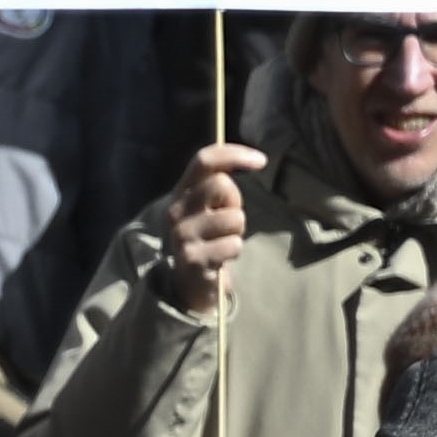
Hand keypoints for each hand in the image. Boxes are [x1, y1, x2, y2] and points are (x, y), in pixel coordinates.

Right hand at [151, 142, 266, 315]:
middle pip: (220, 185)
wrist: (191, 282)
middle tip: (228, 219)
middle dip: (235, 201)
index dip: (234, 154)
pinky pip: (233, 245)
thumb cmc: (209, 237)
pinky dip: (234, 251)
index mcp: (180, 192)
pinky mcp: (192, 258)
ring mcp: (182, 234)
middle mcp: (176, 210)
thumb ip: (220, 183)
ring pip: (233, 217)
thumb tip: (251, 159)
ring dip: (237, 231)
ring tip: (223, 240)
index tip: (261, 160)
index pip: (204, 161)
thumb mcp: (210, 206)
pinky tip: (221, 257)